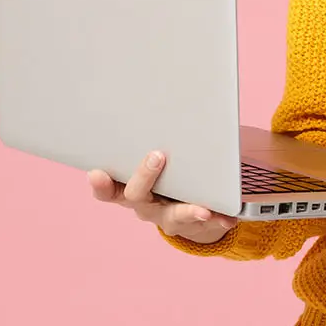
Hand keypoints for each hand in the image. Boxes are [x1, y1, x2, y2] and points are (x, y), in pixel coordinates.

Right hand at [88, 151, 238, 244]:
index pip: (107, 189)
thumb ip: (152, 139)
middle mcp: (143, 204)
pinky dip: (218, 217)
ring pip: (173, 215)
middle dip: (144, 176)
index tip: (96, 173)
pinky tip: (229, 216)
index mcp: (128, 187)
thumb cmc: (164, 173)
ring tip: (202, 209)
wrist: (186, 209)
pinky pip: (204, 222)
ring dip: (187, 210)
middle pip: (135, 196)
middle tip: (156, 156)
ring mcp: (165, 217)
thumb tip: (168, 101)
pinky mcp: (190, 224)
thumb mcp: (153, 160)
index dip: (100, 184)